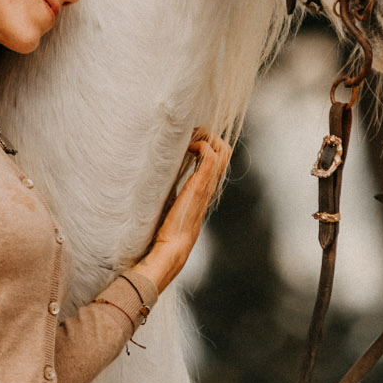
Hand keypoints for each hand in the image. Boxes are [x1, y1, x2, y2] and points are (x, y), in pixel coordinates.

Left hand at [141, 128, 231, 291]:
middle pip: (226, 150)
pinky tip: (186, 148)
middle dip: (210, 135)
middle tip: (191, 134)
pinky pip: (210, 156)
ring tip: (189, 138)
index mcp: (205, 189)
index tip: (190, 138)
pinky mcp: (198, 186)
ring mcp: (206, 185)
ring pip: (222, 150)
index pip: (219, 158)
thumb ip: (173, 194)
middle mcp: (209, 185)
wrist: (172, 248)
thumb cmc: (168, 231)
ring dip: (206, 137)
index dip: (209, 143)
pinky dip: (201, 145)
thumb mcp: (173, 206)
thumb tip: (156, 184)